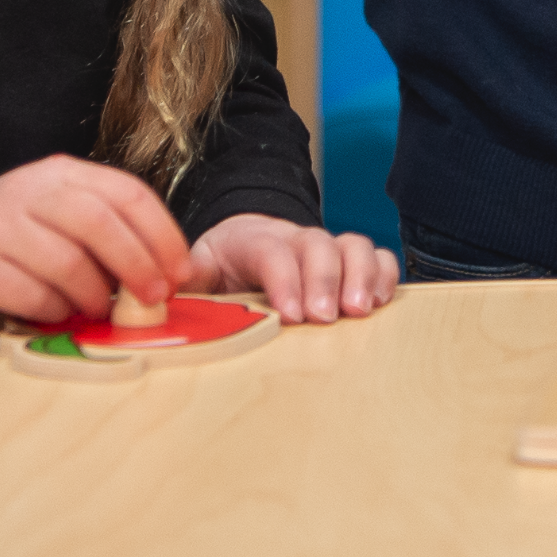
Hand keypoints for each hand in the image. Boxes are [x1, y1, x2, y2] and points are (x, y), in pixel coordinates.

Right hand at [0, 154, 186, 328]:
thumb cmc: (9, 239)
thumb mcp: (56, 216)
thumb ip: (103, 231)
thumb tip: (165, 273)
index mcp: (59, 174)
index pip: (126, 193)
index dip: (162, 234)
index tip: (181, 271)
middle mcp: (27, 191)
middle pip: (99, 223)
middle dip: (137, 264)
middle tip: (154, 299)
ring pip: (66, 262)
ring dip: (93, 295)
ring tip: (96, 309)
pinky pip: (30, 294)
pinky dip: (53, 310)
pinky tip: (54, 313)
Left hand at [190, 213, 400, 321]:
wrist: (246, 241)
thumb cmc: (224, 263)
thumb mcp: (199, 266)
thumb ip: (189, 275)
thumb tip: (172, 286)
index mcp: (254, 239)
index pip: (273, 251)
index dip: (285, 280)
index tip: (291, 315)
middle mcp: (296, 238)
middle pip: (318, 244)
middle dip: (325, 281)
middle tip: (324, 318)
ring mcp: (326, 248)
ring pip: (354, 245)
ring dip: (361, 276)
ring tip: (359, 311)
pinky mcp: (350, 262)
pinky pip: (378, 257)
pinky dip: (384, 276)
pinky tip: (379, 303)